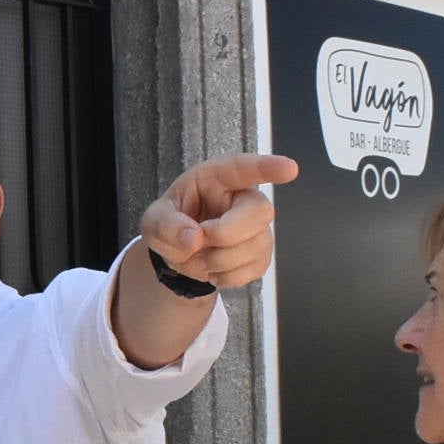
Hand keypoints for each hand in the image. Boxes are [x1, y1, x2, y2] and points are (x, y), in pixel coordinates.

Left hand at [139, 153, 299, 290]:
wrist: (179, 253)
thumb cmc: (170, 225)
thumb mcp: (153, 222)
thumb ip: (166, 226)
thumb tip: (192, 238)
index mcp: (216, 178)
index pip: (245, 168)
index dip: (268, 167)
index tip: (290, 168)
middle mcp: (243, 198)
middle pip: (259, 211)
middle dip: (226, 234)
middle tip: (198, 241)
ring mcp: (257, 227)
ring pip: (258, 245)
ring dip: (221, 260)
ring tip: (200, 257)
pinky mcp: (261, 254)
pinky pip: (255, 268)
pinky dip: (228, 276)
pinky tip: (214, 268)